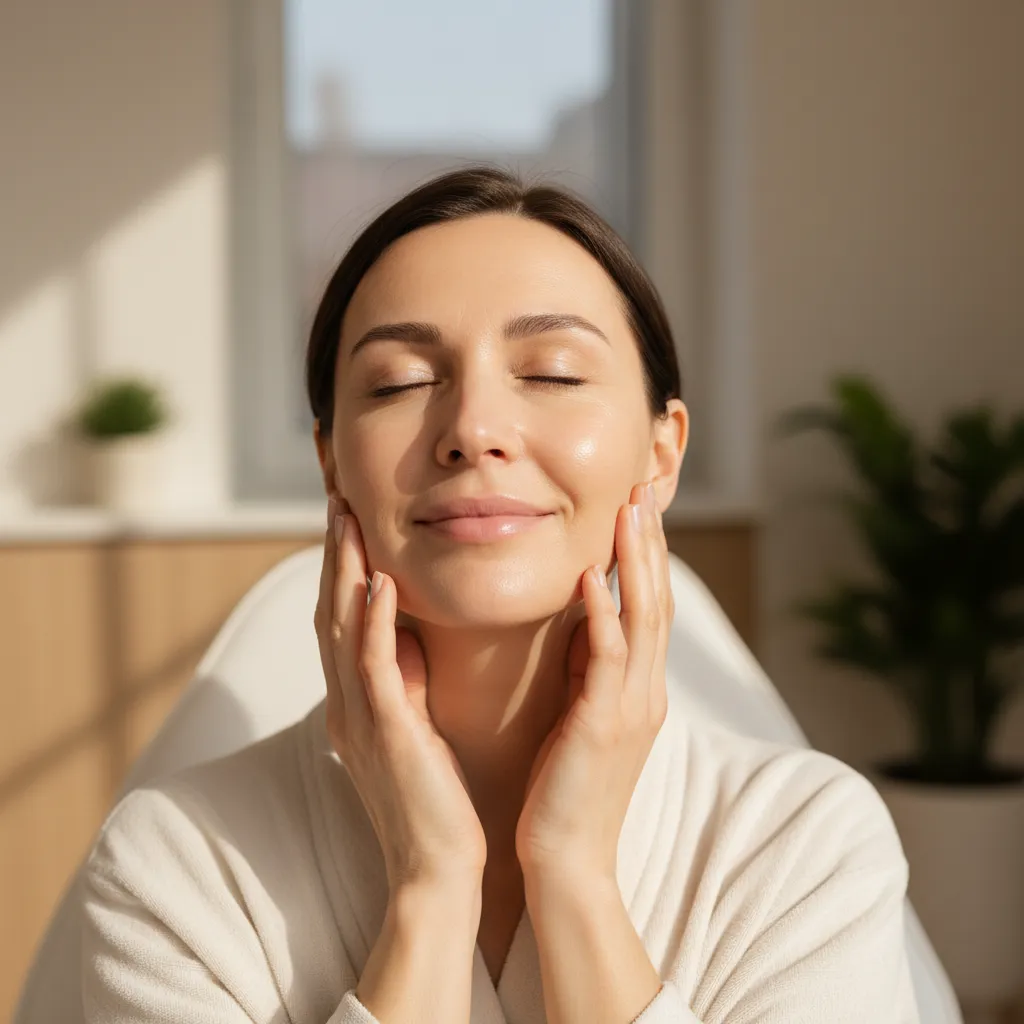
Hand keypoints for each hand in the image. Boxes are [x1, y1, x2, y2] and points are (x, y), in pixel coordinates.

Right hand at [314, 494, 486, 891]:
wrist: (436, 871)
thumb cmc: (433, 801)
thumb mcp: (412, 728)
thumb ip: (401, 680)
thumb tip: (404, 632)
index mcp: (356, 701)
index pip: (341, 618)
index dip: (341, 565)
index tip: (349, 515)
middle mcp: (347, 703)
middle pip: (330, 610)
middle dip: (333, 553)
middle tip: (336, 496)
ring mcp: (360, 718)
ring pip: (341, 628)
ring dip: (343, 570)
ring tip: (347, 518)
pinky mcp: (386, 734)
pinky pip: (373, 668)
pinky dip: (370, 622)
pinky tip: (377, 582)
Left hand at [514, 481, 671, 881]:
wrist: (567, 861)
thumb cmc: (566, 790)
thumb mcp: (585, 718)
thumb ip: (590, 670)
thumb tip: (584, 621)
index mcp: (639, 688)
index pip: (649, 607)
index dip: (646, 555)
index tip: (635, 506)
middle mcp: (646, 690)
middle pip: (657, 599)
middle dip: (650, 543)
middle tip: (644, 487)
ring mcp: (632, 707)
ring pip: (644, 618)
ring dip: (638, 561)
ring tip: (629, 510)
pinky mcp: (605, 725)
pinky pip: (609, 659)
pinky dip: (606, 614)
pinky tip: (594, 576)